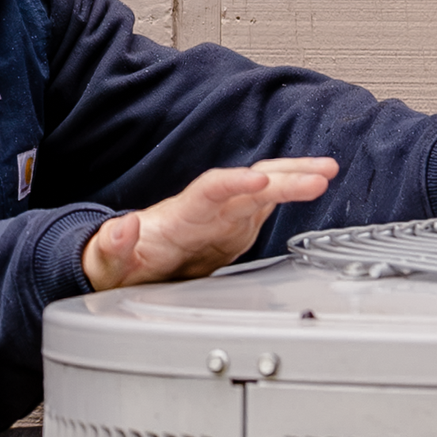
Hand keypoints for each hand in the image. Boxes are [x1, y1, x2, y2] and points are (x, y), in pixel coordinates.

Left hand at [81, 158, 339, 289]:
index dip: (235, 183)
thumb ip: (113, 246)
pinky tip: (315, 185)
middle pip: (249, 184)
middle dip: (284, 176)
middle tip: (320, 174)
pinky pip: (267, 203)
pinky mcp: (235, 227)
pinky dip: (291, 193)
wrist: (130, 265)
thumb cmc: (120, 263)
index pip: (211, 190)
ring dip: (295, 178)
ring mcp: (224, 216)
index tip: (260, 181)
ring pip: (264, 189)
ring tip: (328, 172)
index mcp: (181, 217)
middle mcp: (207, 210)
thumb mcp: (108, 262)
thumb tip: (122, 225)